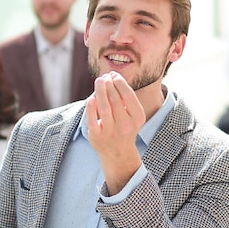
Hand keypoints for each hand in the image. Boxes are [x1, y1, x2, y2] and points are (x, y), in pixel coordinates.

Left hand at [85, 72, 145, 194]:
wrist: (117, 153)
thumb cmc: (123, 127)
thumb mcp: (131, 115)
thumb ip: (125, 98)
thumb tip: (113, 76)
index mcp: (137, 118)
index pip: (128, 95)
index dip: (119, 81)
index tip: (113, 75)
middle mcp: (126, 125)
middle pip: (115, 98)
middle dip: (108, 84)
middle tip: (104, 77)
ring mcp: (111, 132)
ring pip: (104, 106)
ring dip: (100, 90)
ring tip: (99, 81)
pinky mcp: (97, 136)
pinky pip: (92, 119)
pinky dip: (91, 107)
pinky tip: (91, 98)